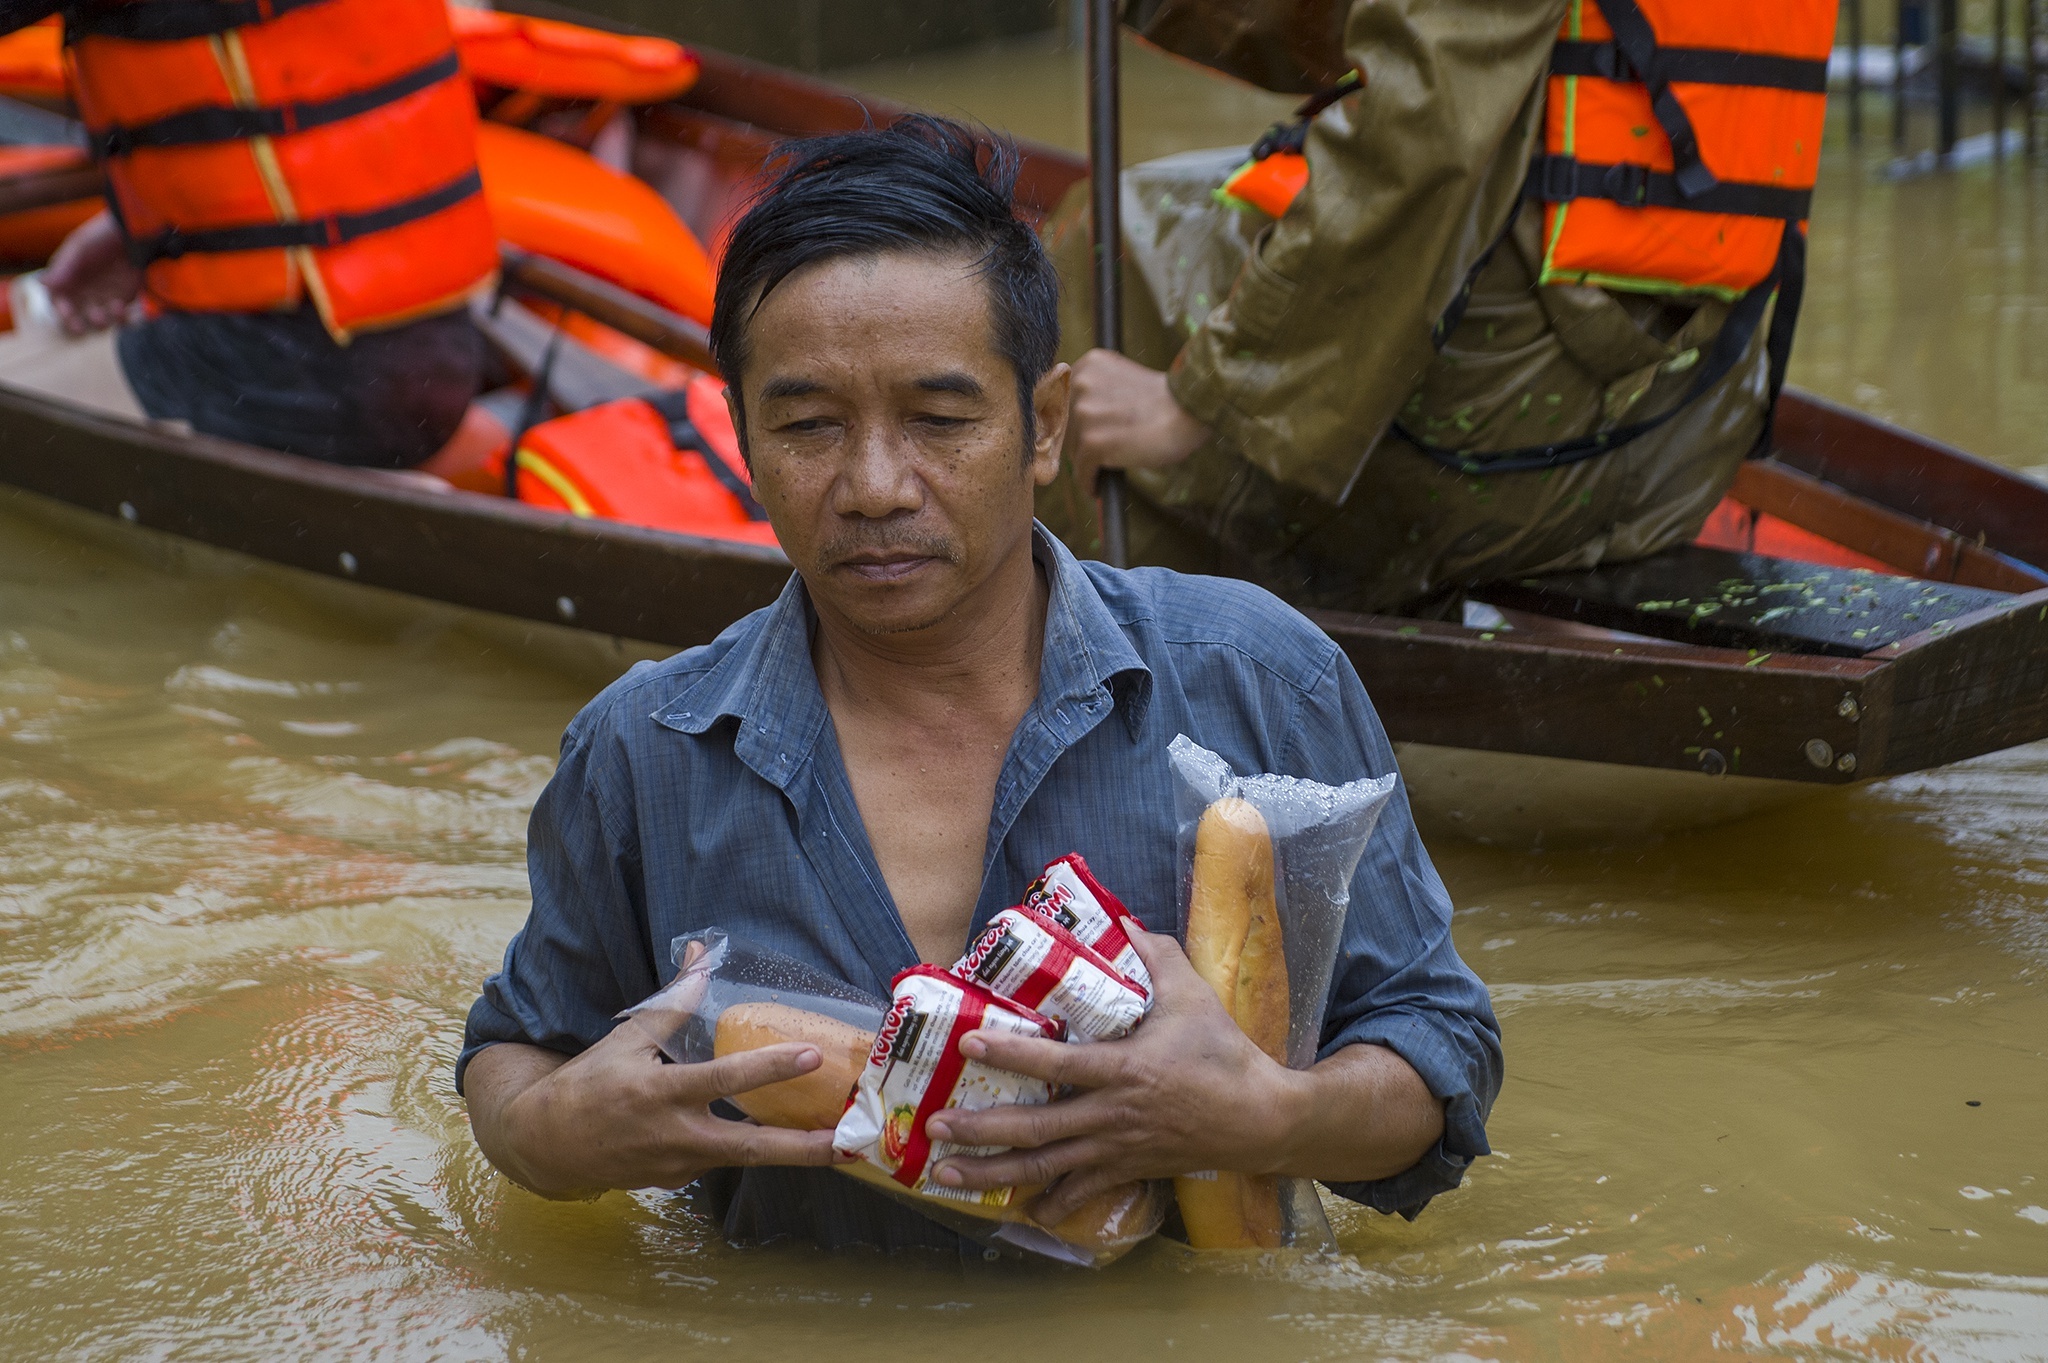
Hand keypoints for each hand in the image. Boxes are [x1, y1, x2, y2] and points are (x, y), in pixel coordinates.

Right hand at [43, 209, 142, 335]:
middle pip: (77, 317)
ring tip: (109, 310)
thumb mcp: (80, 250)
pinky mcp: (125, 299)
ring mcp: (105, 296)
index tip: (68, 313)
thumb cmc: (102, 237)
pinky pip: (122, 318)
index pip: (57, 300)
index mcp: (66, 278)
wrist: (134, 233)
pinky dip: (122, 319)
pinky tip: (122, 307)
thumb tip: (41, 284)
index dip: (61, 310)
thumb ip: (63, 269)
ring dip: (103, 322)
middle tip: (86, 323)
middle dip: (80, 323)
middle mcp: (84, 290)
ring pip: (100, 321)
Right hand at [472, 1021, 844, 1198]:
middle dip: (804, 1147)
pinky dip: (751, 1146)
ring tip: (839, 1139)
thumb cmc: (589, 1084)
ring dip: (791, 1150)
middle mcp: (677, 1136)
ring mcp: (680, 1165)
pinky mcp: (680, 1180)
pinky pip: (723, 1159)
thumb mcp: (627, 1039)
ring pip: (745, 1157)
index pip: (725, 1079)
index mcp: (661, 1093)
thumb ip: (672, 1002)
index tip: (810, 1056)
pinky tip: (782, 1134)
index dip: (769, 1067)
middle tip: (849, 1139)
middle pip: (752, 1147)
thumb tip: (701, 952)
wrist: (547, 1146)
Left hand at [922, 930, 1305, 1225]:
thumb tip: (1124, 921)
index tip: (970, 1041)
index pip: (1056, 1060)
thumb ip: (1156, 956)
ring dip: (993, 1173)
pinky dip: (1053, 1203)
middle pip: (1034, 1128)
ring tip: (946, 1176)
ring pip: (1046, 1167)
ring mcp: (1117, 1147)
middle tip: (935, 1127)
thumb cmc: (1224, 1053)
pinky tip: (1025, 1210)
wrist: (1260, 1118)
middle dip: (980, 1130)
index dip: (1011, 1051)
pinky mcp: (1129, 1168)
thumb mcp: (1192, 995)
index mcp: (1123, 1068)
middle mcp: (1111, 1114)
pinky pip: (1083, 1191)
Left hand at [1064, 349, 1211, 492]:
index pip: (1065, 401)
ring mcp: (1085, 414)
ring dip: (1086, 463)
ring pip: (1073, 449)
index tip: (1082, 436)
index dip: (1073, 422)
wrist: (1189, 410)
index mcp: (1089, 365)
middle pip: (1066, 426)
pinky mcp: (1093, 441)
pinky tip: (1099, 486)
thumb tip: (1077, 423)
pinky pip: (1082, 471)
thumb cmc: (1164, 401)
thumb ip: (1097, 392)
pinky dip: (1090, 482)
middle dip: (1080, 443)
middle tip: (1097, 456)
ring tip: (1102, 470)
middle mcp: (1081, 385)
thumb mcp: (1122, 381)